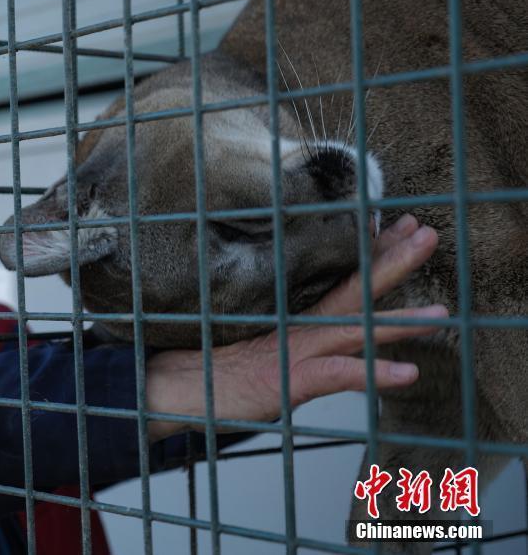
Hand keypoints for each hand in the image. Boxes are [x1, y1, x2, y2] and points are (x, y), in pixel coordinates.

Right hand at [146, 214, 446, 441]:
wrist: (168, 387)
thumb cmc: (205, 367)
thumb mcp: (245, 342)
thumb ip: (270, 328)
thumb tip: (277, 306)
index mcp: (291, 318)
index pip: (337, 279)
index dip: (369, 251)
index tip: (398, 222)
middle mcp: (297, 328)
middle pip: (353, 290)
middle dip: (392, 261)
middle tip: (427, 232)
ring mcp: (294, 351)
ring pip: (354, 328)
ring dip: (399, 320)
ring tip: (442, 315)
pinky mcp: (288, 380)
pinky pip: (338, 375)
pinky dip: (373, 374)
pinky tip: (409, 374)